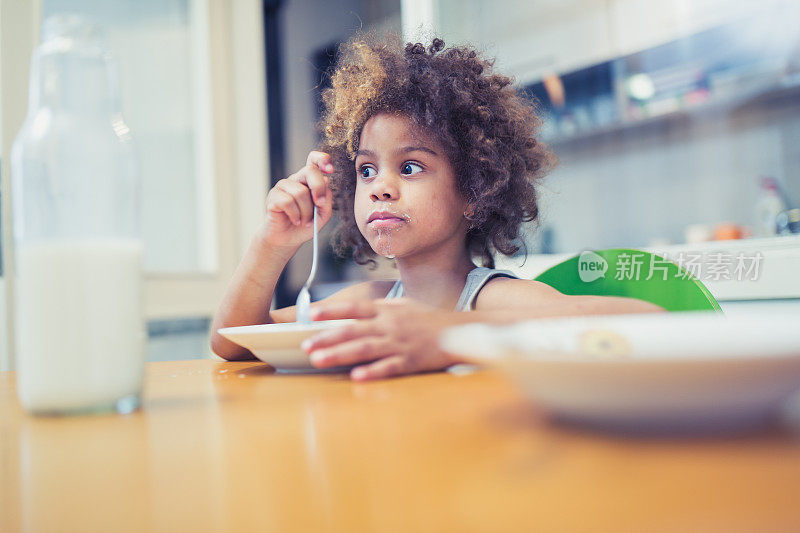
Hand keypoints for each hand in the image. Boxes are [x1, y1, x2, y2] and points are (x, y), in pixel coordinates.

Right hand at [261, 151, 334, 248]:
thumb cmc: (304, 225)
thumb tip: (326, 182)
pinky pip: (287, 201)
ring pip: (300, 191)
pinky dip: (295, 215)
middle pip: (310, 170)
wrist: (287, 240)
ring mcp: (283, 187)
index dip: (322, 159)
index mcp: (308, 181)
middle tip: (320, 204)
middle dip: (319, 188)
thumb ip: (327, 200)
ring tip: (304, 221)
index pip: (313, 160)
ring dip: (306, 212)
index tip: (330, 170)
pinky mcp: (273, 197)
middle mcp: (295, 180)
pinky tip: (295, 220)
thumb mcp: (323, 215)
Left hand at [301, 298, 464, 380]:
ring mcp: (400, 344)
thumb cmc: (429, 319)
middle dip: (327, 338)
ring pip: (364, 349)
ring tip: (319, 360)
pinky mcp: (410, 361)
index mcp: (387, 311)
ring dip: (339, 354)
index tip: (312, 315)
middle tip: (306, 347)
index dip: (333, 311)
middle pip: (353, 331)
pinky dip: (372, 372)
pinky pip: (388, 367)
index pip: (355, 308)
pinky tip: (355, 376)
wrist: (459, 332)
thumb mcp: (405, 305)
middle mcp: (390, 325)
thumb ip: (381, 308)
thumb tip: (355, 311)